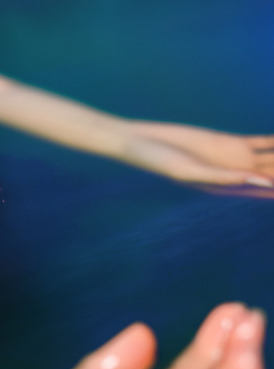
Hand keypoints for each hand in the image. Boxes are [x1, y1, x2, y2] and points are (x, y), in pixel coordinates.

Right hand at [122, 122, 273, 193]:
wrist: (142, 141)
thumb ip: (223, 175)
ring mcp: (234, 158)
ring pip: (273, 159)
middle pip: (273, 175)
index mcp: (226, 188)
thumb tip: (260, 179)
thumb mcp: (188, 171)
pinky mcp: (230, 141)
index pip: (264, 191)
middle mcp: (235, 175)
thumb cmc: (159, 161)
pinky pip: (263, 142)